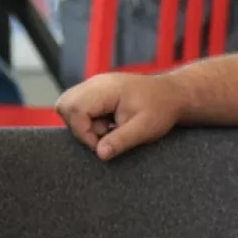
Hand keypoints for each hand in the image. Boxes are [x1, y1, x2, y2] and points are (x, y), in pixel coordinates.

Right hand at [56, 72, 182, 160]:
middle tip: (102, 135)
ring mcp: (94, 85)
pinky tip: (107, 123)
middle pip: (65, 104)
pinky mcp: (96, 92)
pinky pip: (79, 106)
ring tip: (106, 128)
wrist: (172, 95)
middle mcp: (96, 83)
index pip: (75, 108)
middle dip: (78, 127)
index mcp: (106, 89)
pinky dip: (87, 119)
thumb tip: (100, 154)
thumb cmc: (161, 109)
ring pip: (69, 105)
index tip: (102, 144)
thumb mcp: (145, 129)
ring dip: (82, 123)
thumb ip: (121, 141)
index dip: (83, 132)